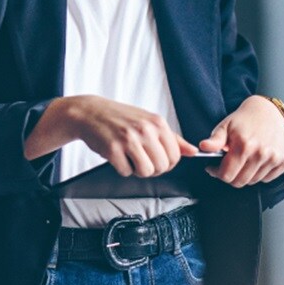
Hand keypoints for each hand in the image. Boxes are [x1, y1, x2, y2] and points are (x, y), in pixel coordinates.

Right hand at [24, 95, 196, 176]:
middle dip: (152, 169)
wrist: (90, 112)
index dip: (167, 163)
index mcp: (157, 123)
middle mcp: (145, 130)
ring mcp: (128, 139)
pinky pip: (126, 172)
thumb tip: (193, 151)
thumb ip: (172, 138)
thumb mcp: (149, 121)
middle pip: (162, 166)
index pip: (175, 156)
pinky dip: (121, 168)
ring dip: (137, 170)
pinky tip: (117, 155)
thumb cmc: (121, 118)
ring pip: (146, 172)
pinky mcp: (113, 149)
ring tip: (129, 158)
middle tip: (140, 159)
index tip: (156, 159)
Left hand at [199, 95, 283, 186]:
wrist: (269, 110)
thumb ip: (214, 140)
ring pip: (254, 181)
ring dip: (245, 175)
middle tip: (228, 166)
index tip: (215, 168)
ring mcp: (274, 158)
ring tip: (243, 161)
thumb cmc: (245, 119)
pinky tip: (256, 162)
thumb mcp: (225, 126)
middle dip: (230, 176)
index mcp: (244, 145)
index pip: (227, 175)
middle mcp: (261, 153)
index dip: (217, 173)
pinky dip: (260, 174)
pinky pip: (268, 179)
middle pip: (240, 182)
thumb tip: (204, 147)